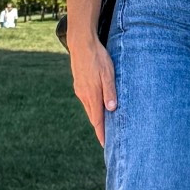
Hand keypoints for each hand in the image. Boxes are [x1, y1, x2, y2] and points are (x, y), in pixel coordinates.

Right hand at [67, 29, 117, 146]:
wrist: (81, 44)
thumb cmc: (98, 57)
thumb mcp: (108, 73)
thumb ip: (110, 91)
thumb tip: (111, 109)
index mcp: (92, 95)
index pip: (97, 120)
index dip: (102, 133)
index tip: (105, 145)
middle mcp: (84, 95)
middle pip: (93, 117)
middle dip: (100, 128)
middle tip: (107, 140)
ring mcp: (80, 90)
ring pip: (89, 108)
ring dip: (97, 117)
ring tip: (105, 126)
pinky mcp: (79, 85)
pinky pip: (87, 100)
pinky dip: (93, 107)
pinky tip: (98, 106)